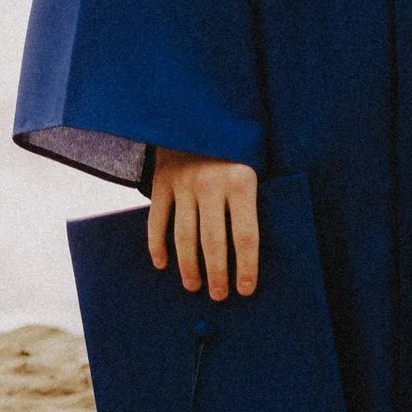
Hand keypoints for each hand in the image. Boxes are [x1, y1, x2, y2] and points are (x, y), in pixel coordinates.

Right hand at [146, 149, 259, 300]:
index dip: (246, 266)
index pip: (245, 235)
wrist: (199, 115)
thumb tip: (255, 250)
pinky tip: (163, 264)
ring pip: (184, 236)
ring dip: (189, 266)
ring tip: (194, 286)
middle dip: (217, 274)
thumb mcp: (252, 167)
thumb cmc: (234, 150)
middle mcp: (211, 183)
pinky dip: (157, 245)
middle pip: (213, 241)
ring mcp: (183, 183)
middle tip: (218, 295)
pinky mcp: (161, 181)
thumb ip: (251, 201)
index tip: (246, 289)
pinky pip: (157, 220)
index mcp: (241, 181)